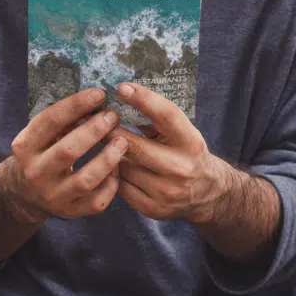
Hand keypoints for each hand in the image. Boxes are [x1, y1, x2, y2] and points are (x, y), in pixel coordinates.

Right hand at [11, 89, 127, 220]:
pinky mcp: (70, 212)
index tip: (99, 93)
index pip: (50, 121)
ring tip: (123, 142)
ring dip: (108, 159)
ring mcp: (53, 195)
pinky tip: (118, 169)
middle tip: (113, 116)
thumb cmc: (41, 153)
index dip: (76, 105)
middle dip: (95, 130)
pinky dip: (111, 184)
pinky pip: (97, 201)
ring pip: (85, 179)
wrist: (25, 193)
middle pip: (69, 150)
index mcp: (24, 147)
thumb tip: (97, 97)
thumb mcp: (41, 134)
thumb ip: (63, 119)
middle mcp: (35, 173)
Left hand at [110, 83, 228, 222]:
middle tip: (89, 117)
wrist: (206, 192)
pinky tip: (111, 167)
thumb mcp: (182, 133)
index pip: (166, 116)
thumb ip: (156, 119)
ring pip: (123, 166)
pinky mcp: (153, 209)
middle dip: (110, 130)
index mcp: (190, 142)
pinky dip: (115, 175)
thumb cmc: (186, 153)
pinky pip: (121, 187)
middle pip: (135, 145)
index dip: (143, 100)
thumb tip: (122, 94)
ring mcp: (166, 191)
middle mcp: (180, 168)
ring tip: (100, 143)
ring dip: (110, 154)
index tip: (121, 87)